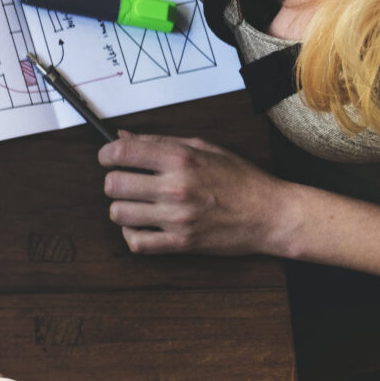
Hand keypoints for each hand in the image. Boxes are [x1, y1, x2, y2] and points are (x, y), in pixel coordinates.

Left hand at [101, 132, 296, 255]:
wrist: (272, 215)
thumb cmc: (242, 180)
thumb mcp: (205, 149)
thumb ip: (160, 142)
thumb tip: (121, 137)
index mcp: (181, 159)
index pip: (122, 153)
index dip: (106, 155)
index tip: (109, 158)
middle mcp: (176, 187)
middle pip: (113, 185)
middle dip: (114, 182)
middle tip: (127, 183)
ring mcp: (178, 218)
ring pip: (119, 214)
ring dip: (122, 208)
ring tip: (137, 204)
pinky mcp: (182, 244)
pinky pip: (136, 243)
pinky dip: (132, 235)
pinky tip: (142, 225)